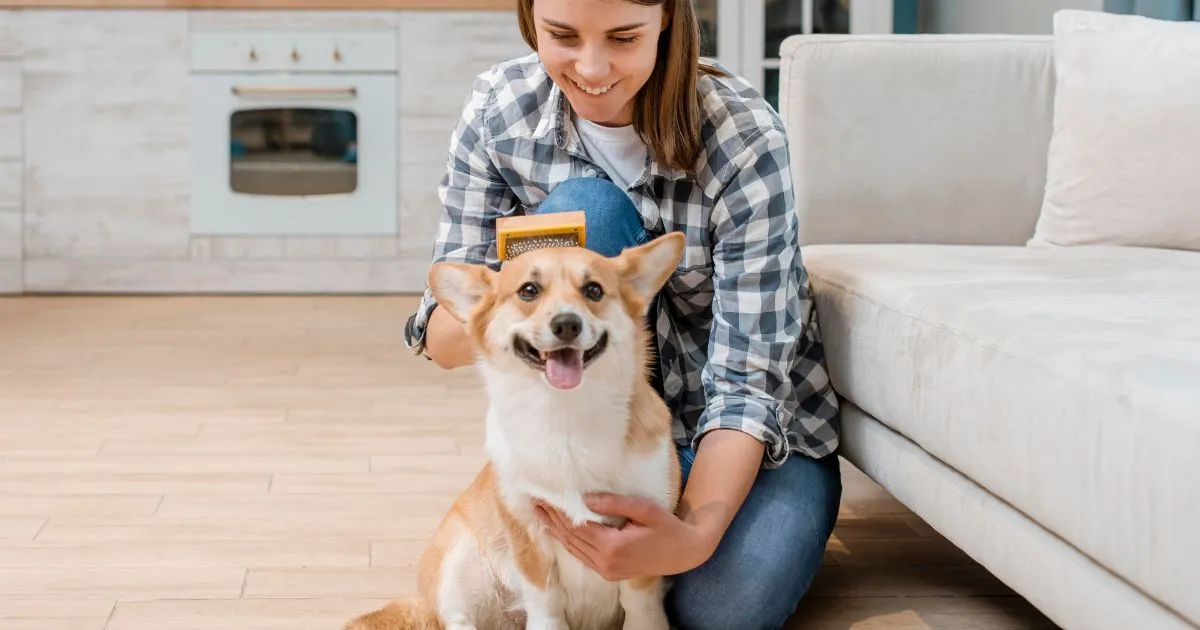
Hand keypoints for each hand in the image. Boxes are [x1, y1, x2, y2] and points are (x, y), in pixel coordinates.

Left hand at [535, 494, 712, 581]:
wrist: (683, 553)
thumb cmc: (666, 527)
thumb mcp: (644, 509)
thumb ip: (614, 503)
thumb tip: (585, 499)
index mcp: (612, 546)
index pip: (577, 526)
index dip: (558, 512)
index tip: (544, 497)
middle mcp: (605, 562)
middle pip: (571, 538)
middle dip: (552, 520)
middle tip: (535, 502)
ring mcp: (606, 571)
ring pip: (574, 549)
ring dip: (556, 532)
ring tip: (541, 515)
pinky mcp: (608, 574)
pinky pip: (582, 557)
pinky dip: (569, 543)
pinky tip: (559, 533)